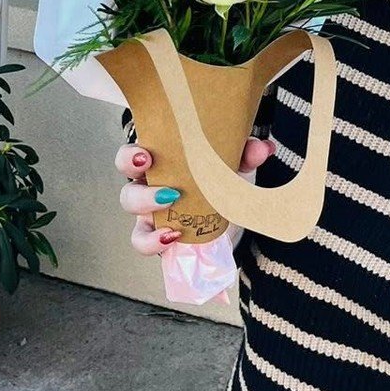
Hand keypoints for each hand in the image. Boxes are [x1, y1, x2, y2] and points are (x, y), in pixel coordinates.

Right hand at [115, 138, 273, 255]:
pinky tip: (172, 237)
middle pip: (126, 177)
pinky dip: (153, 241)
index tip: (146, 155)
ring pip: (130, 207)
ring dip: (146, 207)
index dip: (131, 154)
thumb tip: (262, 149)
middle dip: (135, 179)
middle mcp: (150, 181)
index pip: (135, 150)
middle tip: (155, 178)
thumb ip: (246, 153)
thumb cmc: (222, 180)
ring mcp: (150, 210)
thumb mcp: (235, 164)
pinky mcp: (157, 235)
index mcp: (163, 157)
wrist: (231, 215)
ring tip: (171, 214)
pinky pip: (143, 240)